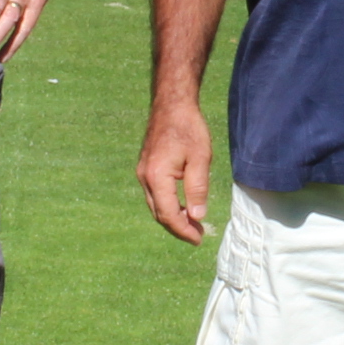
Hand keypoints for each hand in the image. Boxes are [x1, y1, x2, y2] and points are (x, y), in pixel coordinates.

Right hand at [136, 97, 214, 242]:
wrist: (171, 105)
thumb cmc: (188, 128)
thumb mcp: (200, 159)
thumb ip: (197, 189)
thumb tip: (197, 216)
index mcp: (157, 177)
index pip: (169, 214)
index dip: (183, 230)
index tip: (198, 239)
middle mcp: (145, 178)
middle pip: (159, 214)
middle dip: (178, 227)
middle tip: (198, 234)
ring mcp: (143, 173)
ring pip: (155, 205)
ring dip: (172, 218)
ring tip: (193, 224)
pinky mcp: (146, 169)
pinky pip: (154, 195)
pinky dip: (167, 205)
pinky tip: (182, 206)